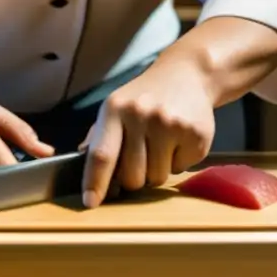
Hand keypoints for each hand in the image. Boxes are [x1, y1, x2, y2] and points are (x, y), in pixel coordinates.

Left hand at [80, 58, 214, 207]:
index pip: (101, 155)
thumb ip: (99, 136)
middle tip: (141, 156)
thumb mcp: (116, 106)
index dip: (94, 182)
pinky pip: (180, 170)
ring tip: (162, 142)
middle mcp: (141, 115)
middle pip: (131, 177)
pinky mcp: (195, 134)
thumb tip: (81, 161)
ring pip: (156, 178)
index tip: (89, 202)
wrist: (187, 74)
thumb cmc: (145, 96)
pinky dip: (178, 161)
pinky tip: (179, 138)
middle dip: (134, 178)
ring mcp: (169, 124)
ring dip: (157, 169)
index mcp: (115, 109)